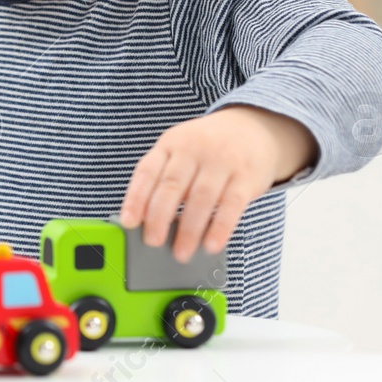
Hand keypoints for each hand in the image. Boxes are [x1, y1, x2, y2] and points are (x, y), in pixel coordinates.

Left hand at [118, 105, 316, 262]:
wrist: (253, 129)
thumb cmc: (207, 148)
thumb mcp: (180, 151)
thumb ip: (163, 179)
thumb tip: (145, 220)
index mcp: (171, 143)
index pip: (147, 171)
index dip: (136, 198)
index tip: (128, 223)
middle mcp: (194, 149)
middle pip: (172, 185)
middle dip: (159, 217)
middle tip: (152, 242)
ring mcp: (222, 161)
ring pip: (201, 198)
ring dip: (189, 229)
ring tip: (181, 252)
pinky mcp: (246, 176)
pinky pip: (232, 205)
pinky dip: (220, 228)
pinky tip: (211, 245)